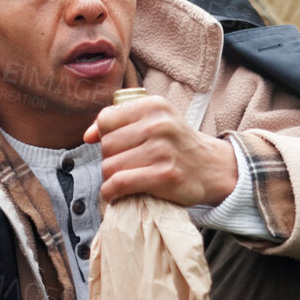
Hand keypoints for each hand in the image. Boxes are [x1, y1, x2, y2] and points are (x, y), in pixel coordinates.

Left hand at [83, 95, 237, 206]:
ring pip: (110, 166)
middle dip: (109, 160)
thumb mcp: (155, 121)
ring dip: (111, 179)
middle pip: (106, 146)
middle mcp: (159, 124)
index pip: (106, 120)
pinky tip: (116, 194)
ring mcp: (162, 150)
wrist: (212, 167)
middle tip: (124, 167)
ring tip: (124, 180)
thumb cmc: (176, 145)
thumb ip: (120, 123)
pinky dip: (111, 192)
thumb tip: (87, 136)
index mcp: (154, 105)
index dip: (104, 137)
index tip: (116, 148)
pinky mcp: (164, 176)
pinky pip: (120, 184)